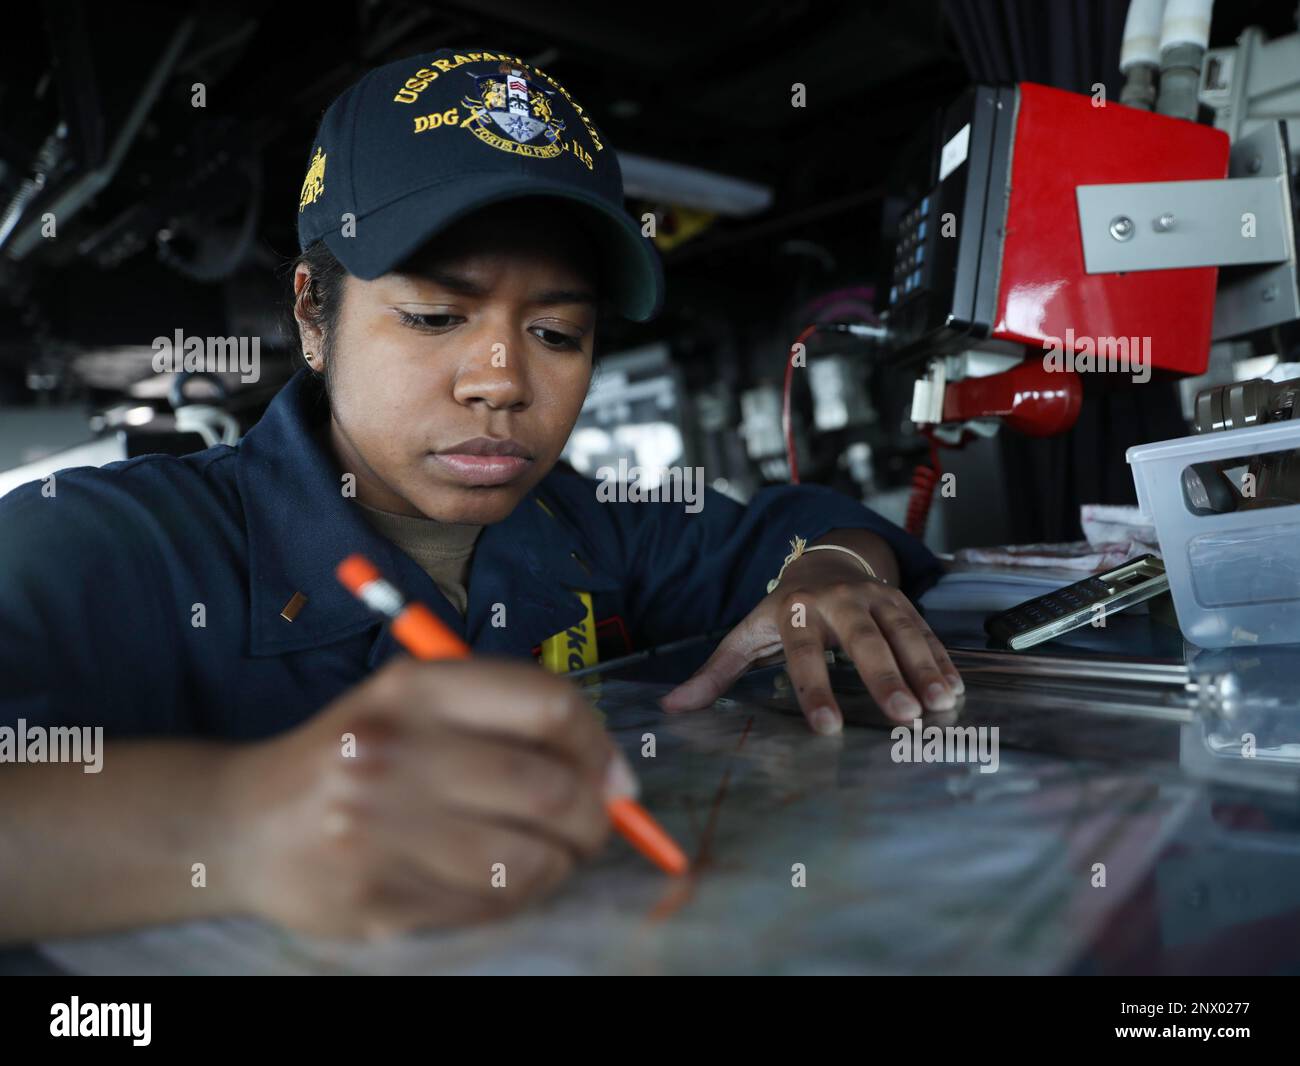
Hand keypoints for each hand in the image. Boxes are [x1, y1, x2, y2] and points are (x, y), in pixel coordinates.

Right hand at [222, 656, 636, 938]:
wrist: (242, 823)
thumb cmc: (356, 754)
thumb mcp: (417, 703)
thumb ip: (509, 719)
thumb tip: (614, 778)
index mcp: (414, 687)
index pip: (548, 704)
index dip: (598, 744)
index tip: (611, 775)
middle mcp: (395, 751)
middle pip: (548, 789)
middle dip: (593, 818)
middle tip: (593, 826)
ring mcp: (381, 831)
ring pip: (526, 861)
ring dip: (560, 865)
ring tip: (551, 857)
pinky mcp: (376, 898)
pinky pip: (487, 908)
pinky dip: (517, 899)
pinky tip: (503, 881)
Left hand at [659, 549, 962, 733]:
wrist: (824, 561)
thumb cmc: (781, 611)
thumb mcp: (747, 634)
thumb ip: (716, 673)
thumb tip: (672, 708)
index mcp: (795, 611)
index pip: (803, 654)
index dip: (813, 689)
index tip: (827, 728)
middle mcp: (838, 602)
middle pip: (863, 641)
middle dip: (884, 677)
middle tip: (904, 716)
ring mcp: (875, 599)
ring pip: (902, 633)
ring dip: (924, 667)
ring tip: (940, 704)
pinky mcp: (903, 603)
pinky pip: (925, 632)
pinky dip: (941, 658)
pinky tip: (956, 688)